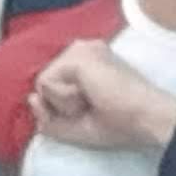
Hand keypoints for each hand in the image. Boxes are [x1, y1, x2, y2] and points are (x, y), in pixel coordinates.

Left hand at [27, 39, 175, 154]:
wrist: (145, 120)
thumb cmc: (119, 124)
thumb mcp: (75, 127)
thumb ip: (47, 116)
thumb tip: (30, 96)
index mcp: (87, 63)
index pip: (52, 87)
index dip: (63, 108)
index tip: (97, 109)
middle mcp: (82, 49)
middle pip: (45, 86)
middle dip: (63, 107)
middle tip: (96, 106)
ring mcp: (80, 48)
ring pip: (43, 85)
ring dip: (64, 105)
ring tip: (95, 101)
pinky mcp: (78, 53)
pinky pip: (46, 85)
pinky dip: (64, 100)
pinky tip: (91, 96)